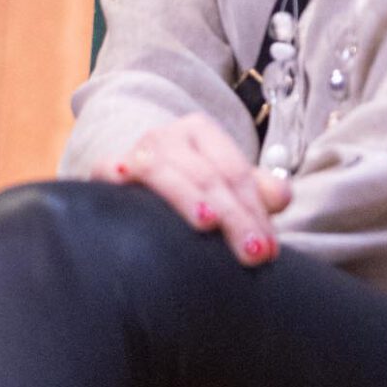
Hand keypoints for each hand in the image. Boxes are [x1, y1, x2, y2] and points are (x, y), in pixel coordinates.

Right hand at [97, 114, 292, 266]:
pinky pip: (109, 168)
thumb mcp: (230, 188)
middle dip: (233, 216)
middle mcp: (168, 136)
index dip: (254, 210)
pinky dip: (117, 172)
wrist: (142, 183)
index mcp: (201, 132)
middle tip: (253, 254)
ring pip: (164, 171)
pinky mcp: (107, 169)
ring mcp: (136, 150)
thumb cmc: (194, 191)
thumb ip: (260, 192)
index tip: (268, 250)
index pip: (235, 172)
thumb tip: (280, 197)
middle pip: (206, 175)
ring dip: (187, 197)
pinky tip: (124, 179)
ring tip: (207, 222)